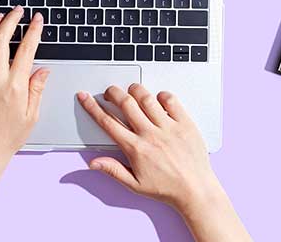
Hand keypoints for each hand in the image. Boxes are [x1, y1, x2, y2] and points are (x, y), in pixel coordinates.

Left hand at [0, 7, 47, 241]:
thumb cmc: (8, 137)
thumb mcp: (32, 114)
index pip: (26, 49)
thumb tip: (42, 69)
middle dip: (11, 20)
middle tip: (18, 11)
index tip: (37, 19)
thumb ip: (37, 88)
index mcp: (15, 86)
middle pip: (1, 38)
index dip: (33, 30)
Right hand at [77, 84, 218, 208]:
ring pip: (146, 98)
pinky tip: (158, 98)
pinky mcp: (185, 124)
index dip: (93, 108)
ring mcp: (168, 127)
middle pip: (125, 104)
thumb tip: (93, 162)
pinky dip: (162, 95)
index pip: (108, 122)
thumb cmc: (167, 188)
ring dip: (135, 90)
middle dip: (113, 93)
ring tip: (131, 90)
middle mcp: (151, 135)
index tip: (85, 98)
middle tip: (109, 91)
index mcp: (135, 149)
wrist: (195, 189)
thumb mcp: (135, 184)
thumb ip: (113, 170)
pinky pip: (171, 101)